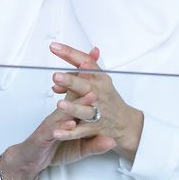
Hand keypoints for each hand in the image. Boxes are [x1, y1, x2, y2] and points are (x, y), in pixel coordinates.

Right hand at [0, 46, 105, 179]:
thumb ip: (95, 144)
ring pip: (63, 112)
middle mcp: (60, 115)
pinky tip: (68, 124)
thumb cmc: (55, 149)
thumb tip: (112, 140)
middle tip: (89, 67)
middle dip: (80, 81)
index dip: (87, 78)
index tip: (95, 60)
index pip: (79, 93)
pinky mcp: (44, 136)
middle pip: (70, 96)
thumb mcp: (79, 147)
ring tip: (88, 96)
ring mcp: (51, 125)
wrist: (31, 159)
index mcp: (69, 114)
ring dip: (74, 103)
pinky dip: (61, 127)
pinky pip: (53, 131)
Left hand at [48, 42, 144, 160]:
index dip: (69, 54)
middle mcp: (98, 93)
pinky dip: (68, 133)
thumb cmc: (106, 97)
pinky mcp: (95, 128)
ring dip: (73, 107)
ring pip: (84, 110)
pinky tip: (56, 132)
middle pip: (84, 86)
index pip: (84, 63)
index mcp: (98, 79)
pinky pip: (80, 132)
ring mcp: (98, 111)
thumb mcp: (97, 79)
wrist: (125, 122)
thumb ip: (78, 70)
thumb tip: (58, 65)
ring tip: (60, 105)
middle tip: (57, 75)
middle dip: (71, 81)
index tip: (53, 46)